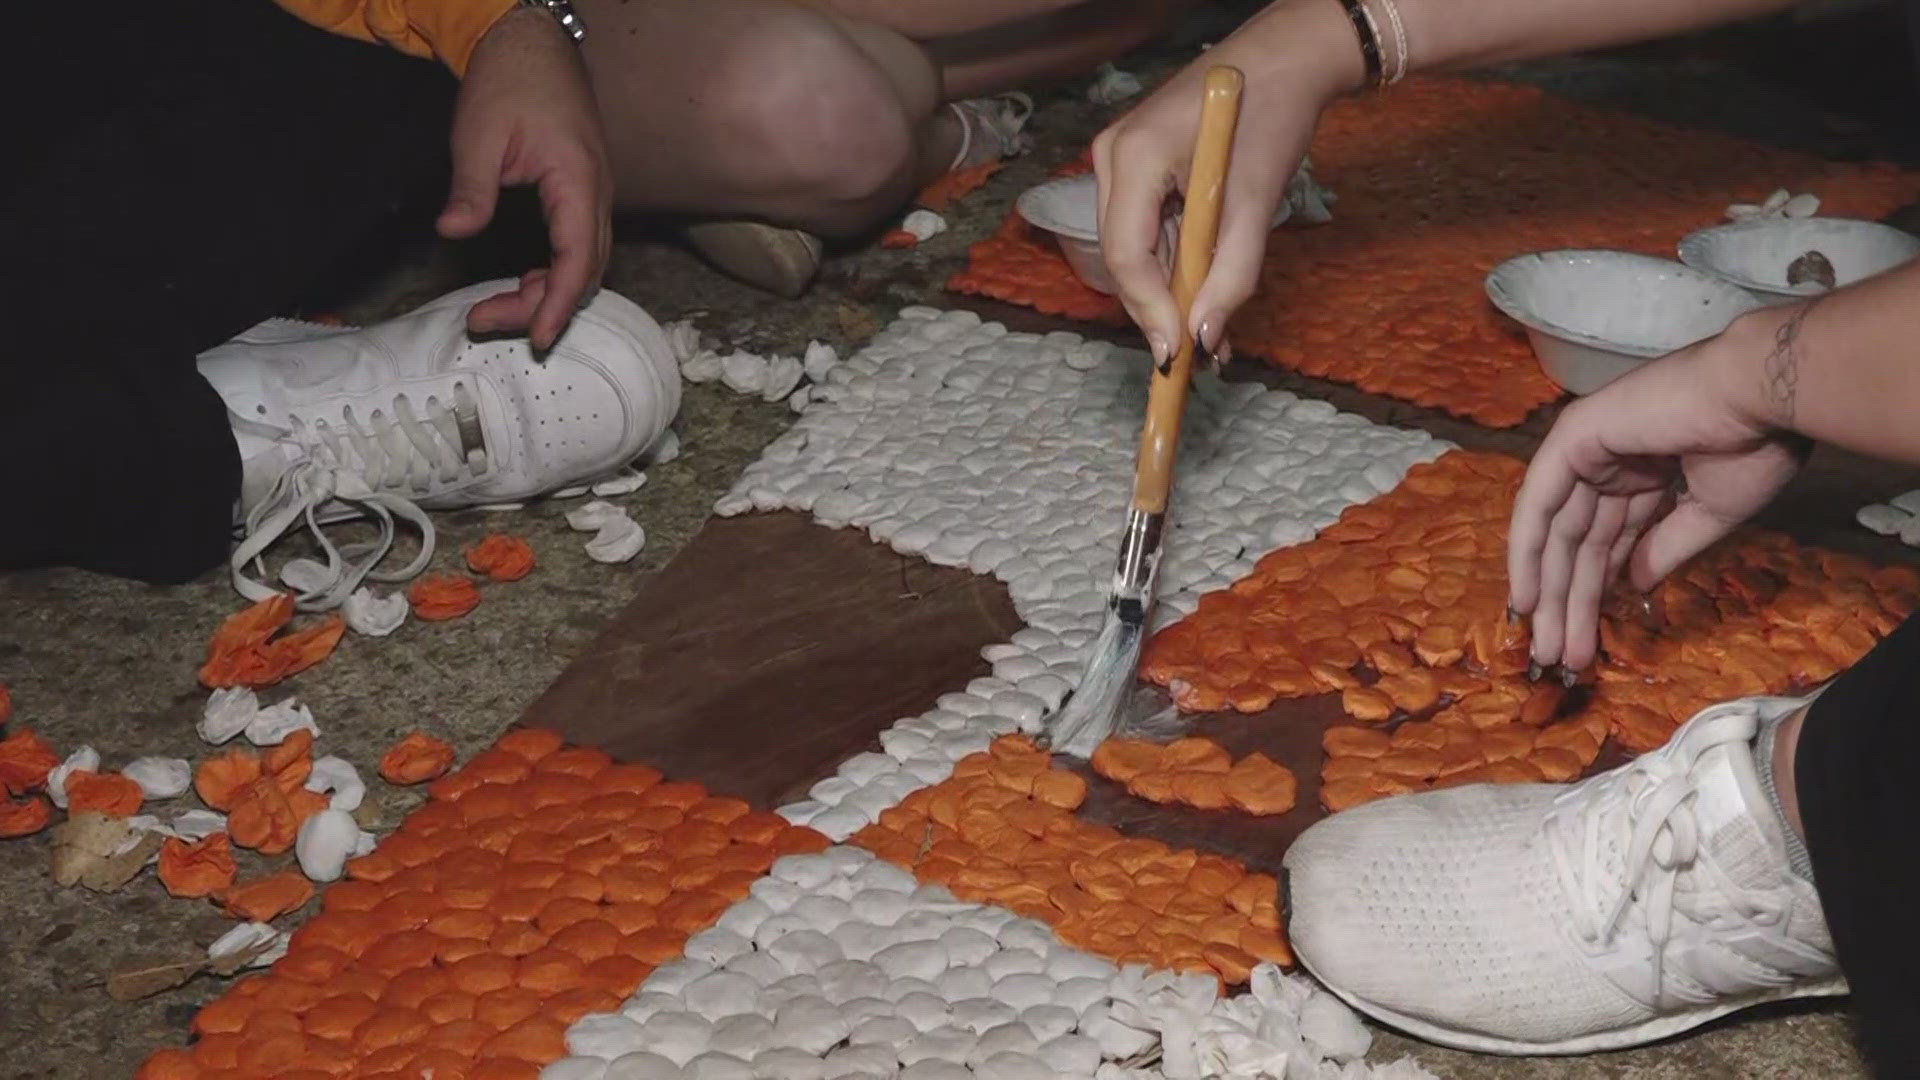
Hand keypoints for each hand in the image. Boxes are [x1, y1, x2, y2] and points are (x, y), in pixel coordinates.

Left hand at [438, 6, 612, 350]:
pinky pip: (578, 246)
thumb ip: (471, 189)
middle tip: (484, 320)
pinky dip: (553, 272)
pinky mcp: (581, 194)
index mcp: (577, 180)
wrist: (530, 43)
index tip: (538, 336)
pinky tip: (522, 281)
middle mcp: (596, 194)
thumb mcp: (478, 134)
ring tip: (494, 307)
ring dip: (547, 292)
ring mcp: (594, 194)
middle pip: (585, 271)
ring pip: (584, 262)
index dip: (559, 303)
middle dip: (542, 306)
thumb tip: (452, 232)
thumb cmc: (509, 81)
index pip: (578, 258)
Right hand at [1092, 0, 1359, 363]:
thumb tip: (1205, 340)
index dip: (1151, 310)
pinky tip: (1204, 298)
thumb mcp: (1255, 203)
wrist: (1281, 60)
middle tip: (1199, 355)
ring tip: (1212, 337)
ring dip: (1170, 294)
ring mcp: (1119, 161)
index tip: (1178, 355)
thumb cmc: (1271, 117)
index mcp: (1134, 155)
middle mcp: (1112, 157)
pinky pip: (1146, 231)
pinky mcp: (1135, 168)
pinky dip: (1174, 267)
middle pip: (1123, 257)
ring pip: (1134, 250)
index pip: (1127, 254)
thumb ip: (1232, 275)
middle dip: (1160, 309)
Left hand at [1507, 308, 1812, 671]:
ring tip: (1549, 649)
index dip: (1598, 591)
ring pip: (1558, 533)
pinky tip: (1527, 598)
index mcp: (1645, 472)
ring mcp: (1587, 446)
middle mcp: (1610, 460)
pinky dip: (1528, 550)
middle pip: (1579, 544)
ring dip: (1552, 593)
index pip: (1608, 540)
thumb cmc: (1755, 445)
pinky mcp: (1573, 438)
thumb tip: (1633, 586)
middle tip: (1561, 659)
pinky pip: (1540, 503)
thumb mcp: (1709, 512)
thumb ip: (1665, 548)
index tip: (1591, 642)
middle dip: (1570, 604)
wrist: (1764, 397)